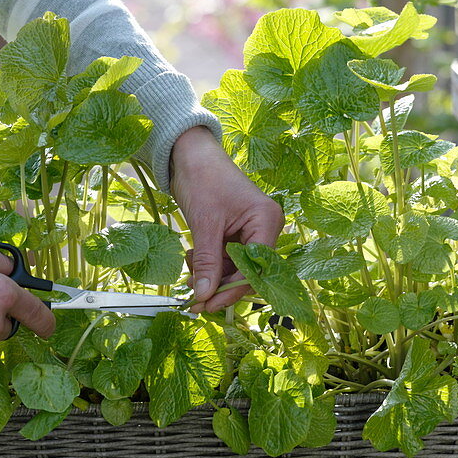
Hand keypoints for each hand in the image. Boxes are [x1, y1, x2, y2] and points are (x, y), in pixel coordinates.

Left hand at [169, 126, 283, 312]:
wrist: (190, 154)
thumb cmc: (202, 179)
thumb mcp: (204, 224)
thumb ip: (207, 262)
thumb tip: (204, 296)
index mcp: (267, 220)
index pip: (256, 267)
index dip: (232, 289)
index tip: (208, 304)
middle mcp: (266, 227)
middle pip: (247, 270)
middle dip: (219, 283)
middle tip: (194, 298)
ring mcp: (253, 231)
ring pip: (235, 267)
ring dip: (211, 273)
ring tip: (190, 269)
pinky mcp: (238, 232)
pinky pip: (228, 258)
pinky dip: (210, 263)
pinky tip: (194, 258)